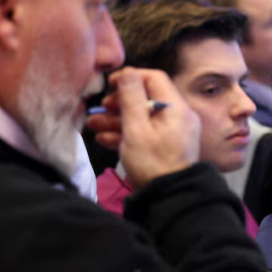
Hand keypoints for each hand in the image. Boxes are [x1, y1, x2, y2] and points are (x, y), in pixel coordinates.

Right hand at [86, 67, 199, 188]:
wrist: (168, 198)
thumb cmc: (152, 162)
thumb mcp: (136, 129)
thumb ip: (131, 99)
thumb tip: (127, 72)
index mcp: (176, 107)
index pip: (154, 78)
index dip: (130, 77)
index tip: (109, 84)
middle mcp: (178, 116)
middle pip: (146, 98)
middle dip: (120, 102)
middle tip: (101, 109)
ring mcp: (173, 132)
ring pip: (142, 117)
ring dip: (117, 120)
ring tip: (93, 125)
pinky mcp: (166, 146)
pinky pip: (146, 133)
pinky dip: (126, 134)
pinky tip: (104, 139)